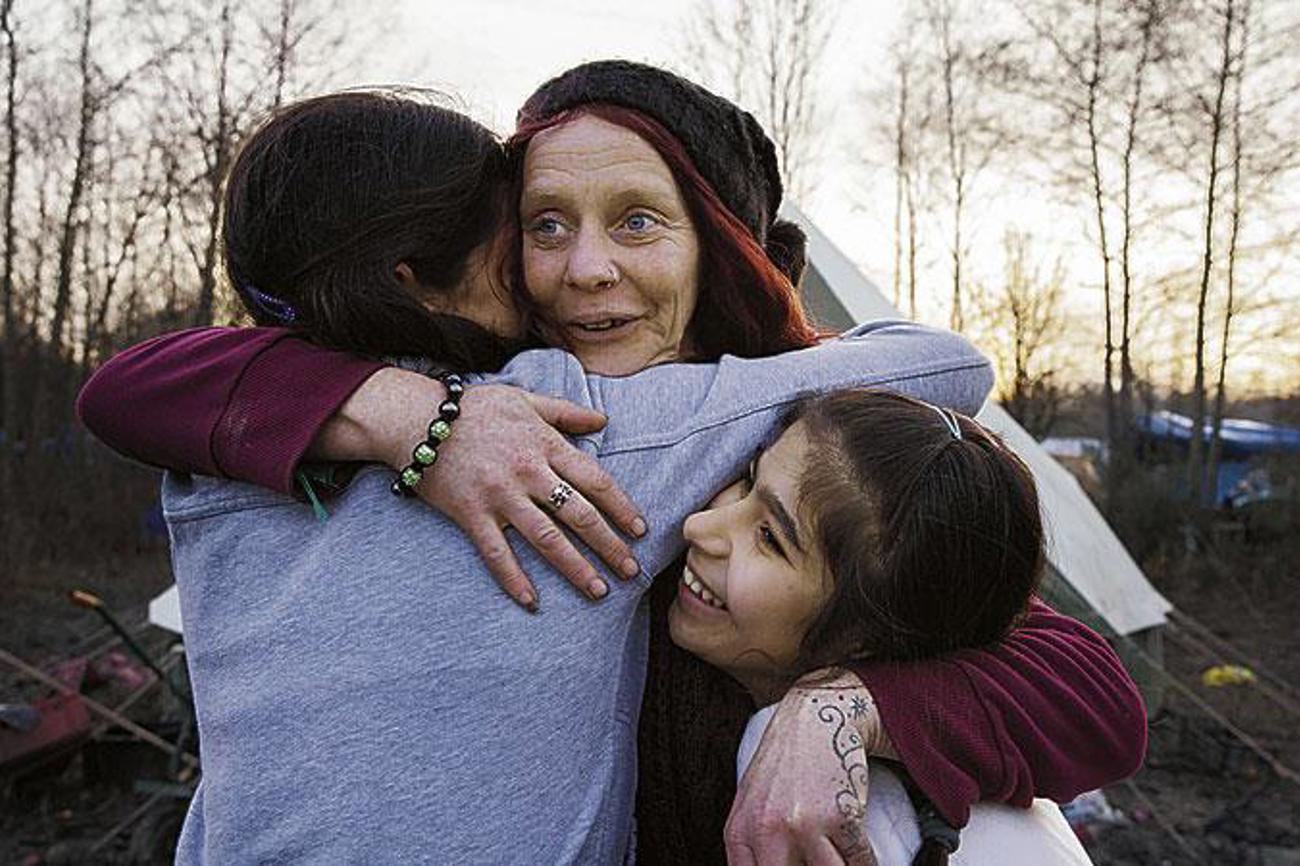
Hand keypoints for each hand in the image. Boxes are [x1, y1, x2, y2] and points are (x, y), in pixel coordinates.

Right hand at [316, 369, 646, 610]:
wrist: (417, 419)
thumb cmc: (474, 408)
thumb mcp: (525, 399)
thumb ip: (566, 412)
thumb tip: (603, 421)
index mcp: (545, 445)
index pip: (595, 481)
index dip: (621, 508)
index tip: (640, 531)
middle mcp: (528, 472)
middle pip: (578, 515)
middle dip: (609, 545)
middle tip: (630, 570)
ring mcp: (500, 496)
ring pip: (546, 539)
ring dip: (576, 568)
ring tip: (598, 590)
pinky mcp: (471, 514)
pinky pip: (497, 553)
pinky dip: (514, 579)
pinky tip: (532, 601)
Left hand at [726, 673, 888, 865]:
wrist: (814, 721)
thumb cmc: (784, 766)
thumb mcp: (751, 806)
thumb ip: (753, 849)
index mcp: (741, 833)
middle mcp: (768, 832)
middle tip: (820, 861)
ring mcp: (805, 825)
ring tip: (837, 856)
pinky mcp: (841, 817)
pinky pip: (860, 863)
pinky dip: (864, 863)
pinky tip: (859, 856)